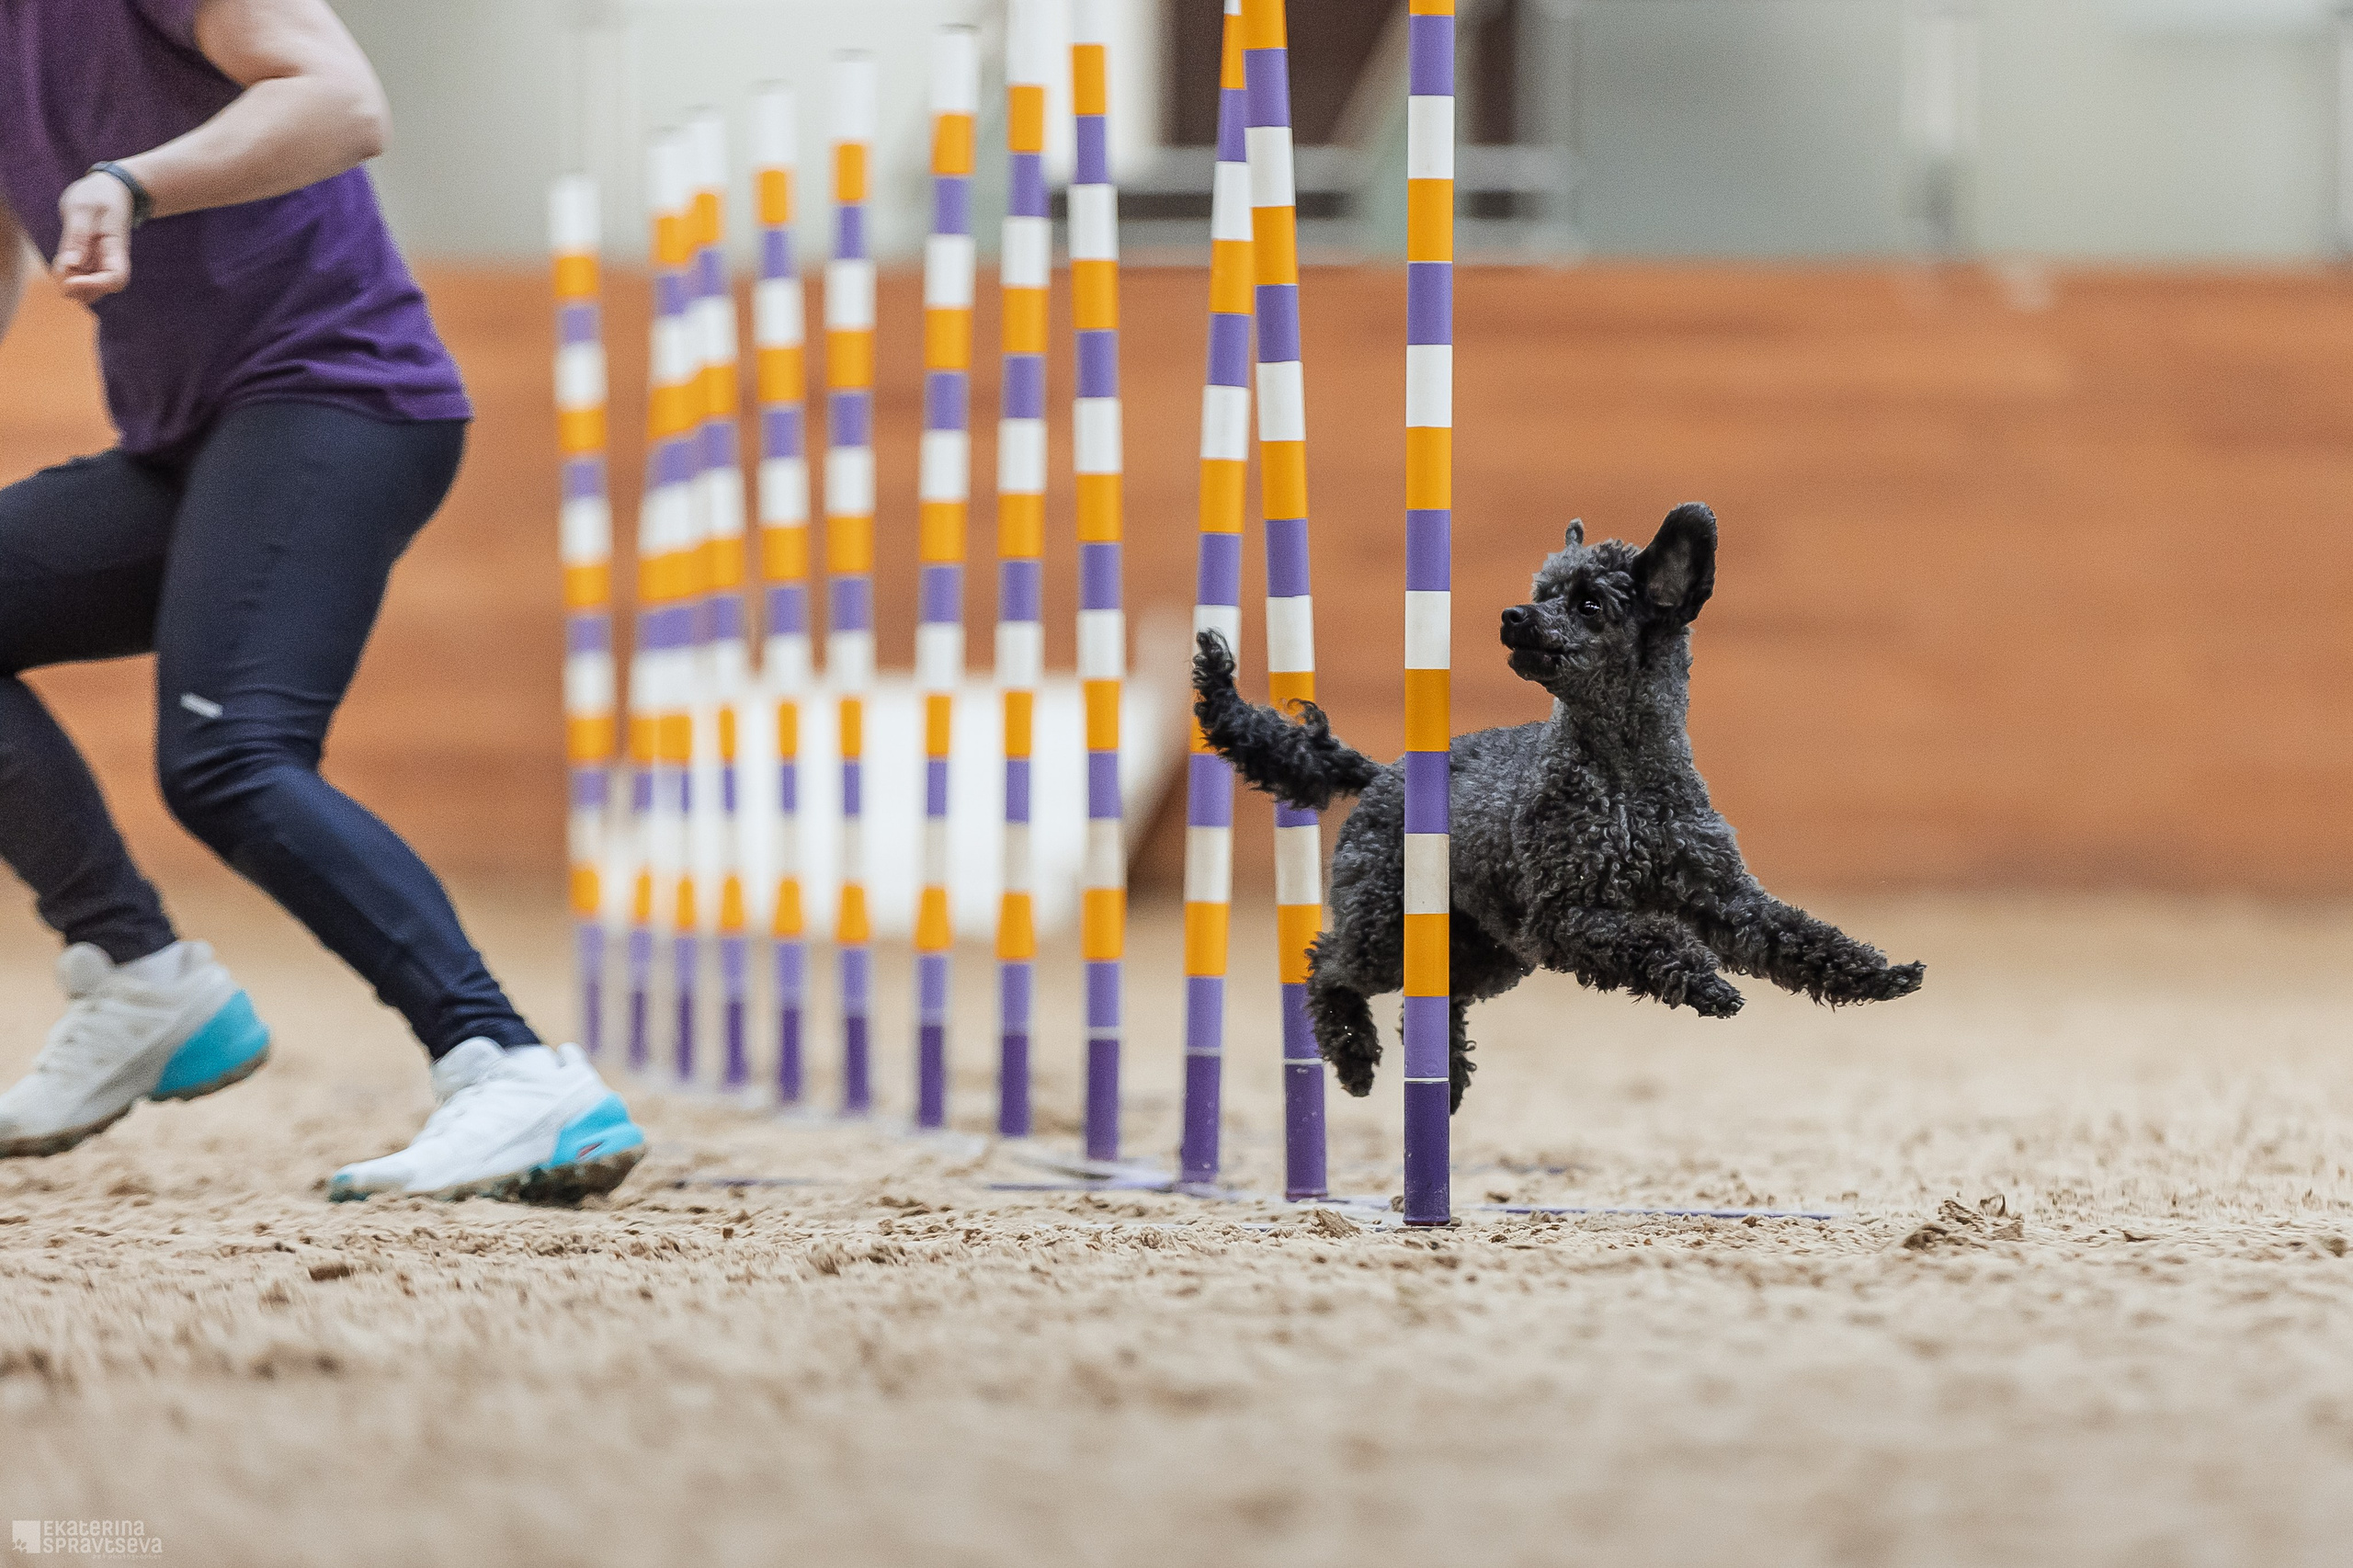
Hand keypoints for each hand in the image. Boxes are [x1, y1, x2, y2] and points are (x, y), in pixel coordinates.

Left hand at [53, 173, 134, 302]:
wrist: (109, 187)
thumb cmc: (98, 194)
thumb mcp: (83, 208)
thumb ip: (78, 236)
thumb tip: (72, 265)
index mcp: (116, 247)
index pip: (115, 279)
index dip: (93, 285)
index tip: (70, 280)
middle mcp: (111, 259)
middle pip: (102, 289)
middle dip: (78, 289)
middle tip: (59, 272)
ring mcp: (102, 260)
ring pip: (90, 286)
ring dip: (71, 284)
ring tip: (59, 263)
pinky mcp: (91, 259)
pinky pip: (81, 276)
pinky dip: (68, 275)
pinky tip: (61, 261)